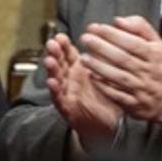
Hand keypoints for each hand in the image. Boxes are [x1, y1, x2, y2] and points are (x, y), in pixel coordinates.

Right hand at [45, 33, 121, 148]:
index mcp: (78, 68)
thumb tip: (111, 41)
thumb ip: (106, 59)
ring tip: (50, 60)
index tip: (61, 36)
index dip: (63, 45)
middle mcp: (70, 78)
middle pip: (59, 62)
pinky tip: (52, 82)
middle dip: (54, 53)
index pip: (68, 53)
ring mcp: (66, 92)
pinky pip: (58, 97)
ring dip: (52, 69)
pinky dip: (54, 90)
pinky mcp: (67, 107)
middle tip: (52, 44)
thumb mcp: (107, 75)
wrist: (107, 124)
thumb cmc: (106, 98)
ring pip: (56, 78)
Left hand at [80, 15, 161, 124]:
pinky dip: (104, 87)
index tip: (96, 27)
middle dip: (102, 48)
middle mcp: (148, 72)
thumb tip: (118, 20)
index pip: (133, 43)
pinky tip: (92, 77)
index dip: (113, 35)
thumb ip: (139, 27)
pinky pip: (118, 96)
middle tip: (85, 38)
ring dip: (99, 67)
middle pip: (123, 59)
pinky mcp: (135, 104)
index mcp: (155, 55)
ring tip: (83, 58)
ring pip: (119, 78)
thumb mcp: (156, 43)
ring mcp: (142, 89)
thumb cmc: (158, 64)